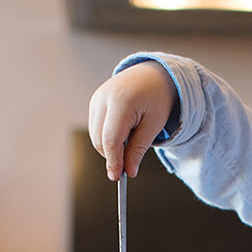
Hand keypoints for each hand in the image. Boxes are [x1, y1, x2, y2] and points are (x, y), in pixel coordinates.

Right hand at [88, 62, 178, 180]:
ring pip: (96, 136)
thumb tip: (128, 171)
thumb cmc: (157, 98)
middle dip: (113, 155)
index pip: (111, 139)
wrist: (153, 74)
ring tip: (131, 137)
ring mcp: (97, 99)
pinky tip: (124, 130)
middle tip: (130, 162)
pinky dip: (107, 137)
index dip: (113, 161)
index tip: (117, 177)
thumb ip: (139, 148)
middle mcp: (104, 98)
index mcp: (121, 101)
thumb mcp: (154, 125)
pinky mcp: (95, 102)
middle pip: (100, 140)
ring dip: (110, 146)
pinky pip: (96, 128)